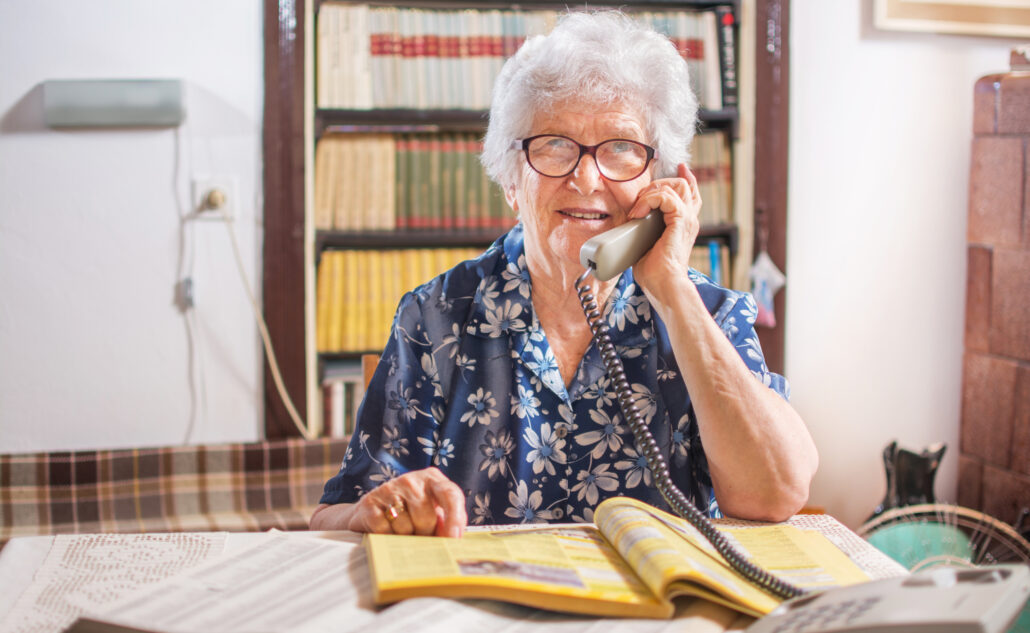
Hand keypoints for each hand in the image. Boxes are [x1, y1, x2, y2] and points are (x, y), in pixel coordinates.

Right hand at [347, 467, 466, 536]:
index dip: (455, 518)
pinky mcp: (370, 502)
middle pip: (426, 518)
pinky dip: (387, 538)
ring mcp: (389, 489)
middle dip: (425, 534)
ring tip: (401, 532)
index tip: (454, 538)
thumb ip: (446, 522)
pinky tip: (386, 531)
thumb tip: (453, 541)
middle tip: (419, 535)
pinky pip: (384, 530)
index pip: (450, 494)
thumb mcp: (432, 513)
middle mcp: (411, 480)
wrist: (372, 511)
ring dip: (404, 538)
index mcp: (432, 479)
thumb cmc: (411, 514)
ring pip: (405, 527)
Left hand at [626, 164, 700, 298]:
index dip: (686, 178)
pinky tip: (638, 214)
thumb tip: (624, 226)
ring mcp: (687, 219)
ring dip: (652, 191)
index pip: (691, 194)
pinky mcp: (680, 220)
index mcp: (684, 224)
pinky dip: (648, 200)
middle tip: (641, 198)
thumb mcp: (645, 245)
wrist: (664, 284)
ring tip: (638, 209)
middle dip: (659, 183)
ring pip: (676, 185)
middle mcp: (690, 219)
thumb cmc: (654, 273)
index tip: (680, 167)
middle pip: (684, 184)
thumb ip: (642, 232)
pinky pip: (665, 196)